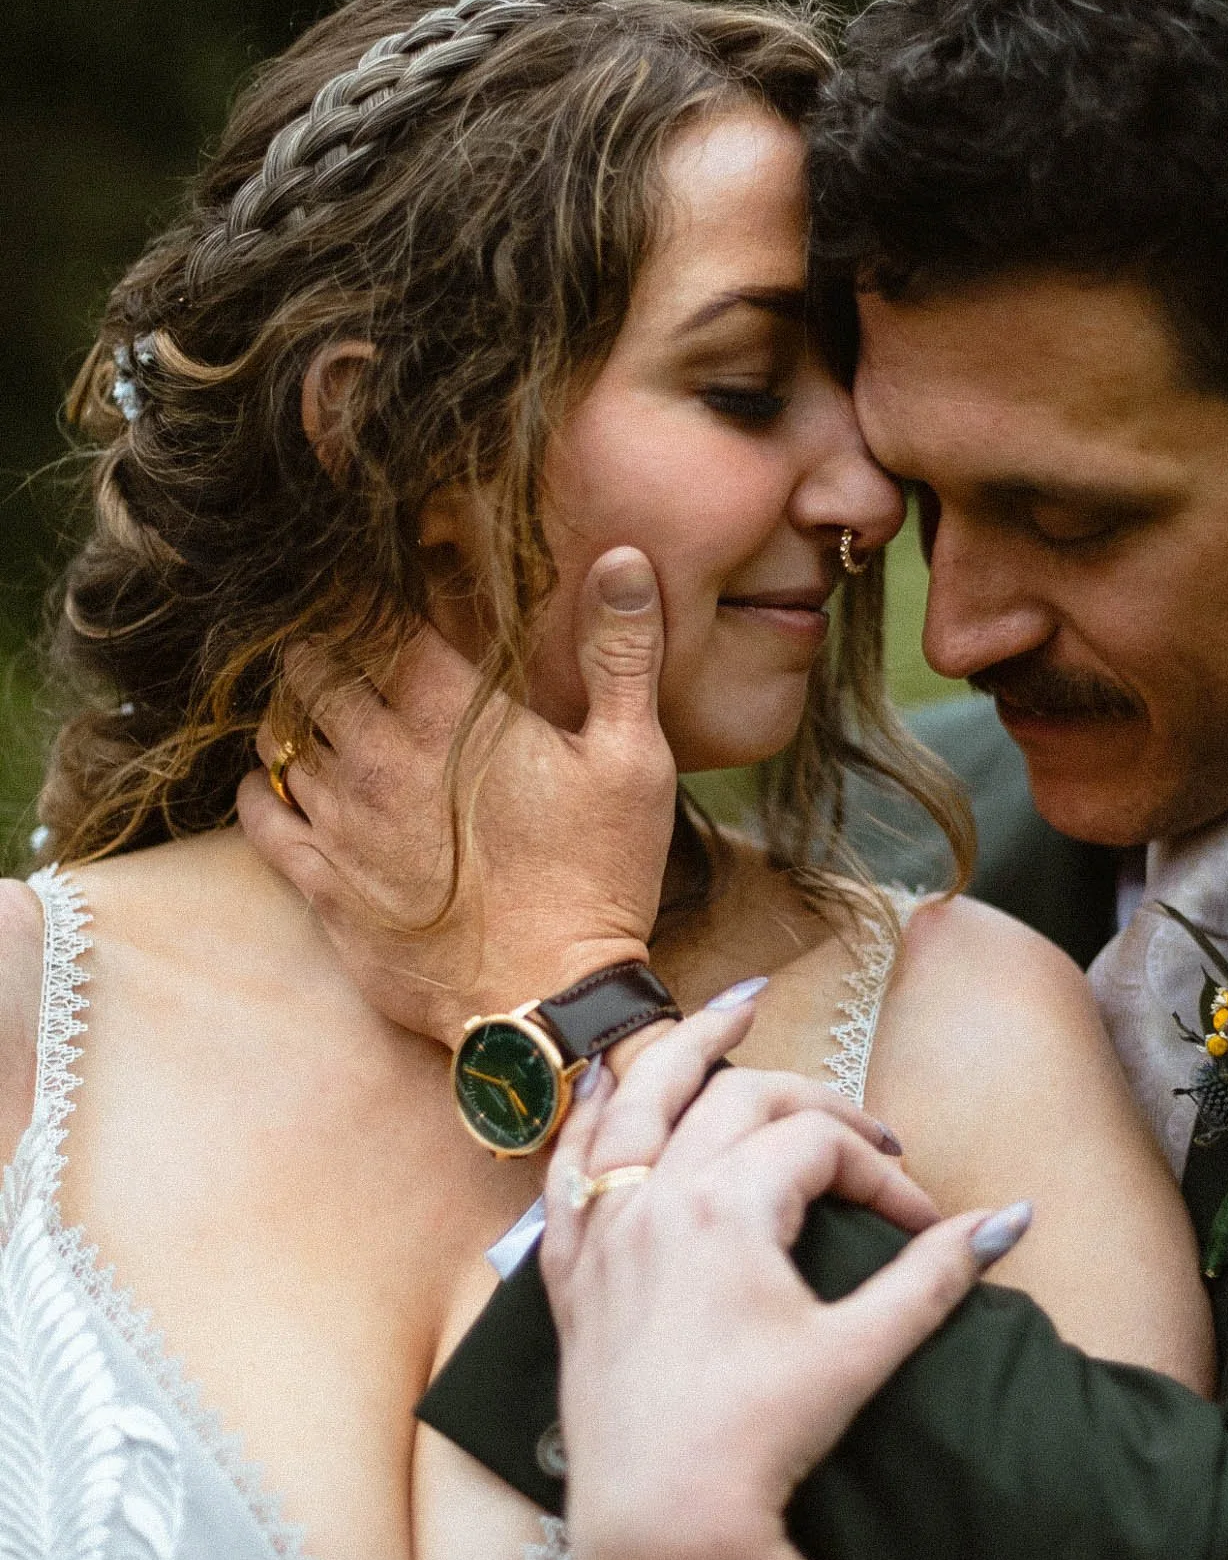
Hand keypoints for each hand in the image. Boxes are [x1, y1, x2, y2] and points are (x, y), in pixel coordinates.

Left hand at [237, 548, 677, 1045]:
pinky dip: (266, 785)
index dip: (364, 587)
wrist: (550, 1002)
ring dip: (295, 711)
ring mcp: (343, 824)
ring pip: (279, 733)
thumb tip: (625, 557)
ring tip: (323, 707)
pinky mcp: (323, 885)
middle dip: (322, 643)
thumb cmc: (600, 876)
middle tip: (347, 641)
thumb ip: (622, 651)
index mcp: (451, 716)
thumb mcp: (633, 758)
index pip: (374, 615)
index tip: (373, 578)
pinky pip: (261, 813)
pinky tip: (292, 781)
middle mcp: (379, 758)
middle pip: (310, 664)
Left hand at [541, 997, 1031, 1559]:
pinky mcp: (571, 1274)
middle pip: (740, 1098)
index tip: (924, 1226)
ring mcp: (604, 1230)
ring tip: (731, 1008)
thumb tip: (1011, 1220)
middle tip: (863, 1135)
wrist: (662, 1526)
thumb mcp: (859, 1353)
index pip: (820, 1144)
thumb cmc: (759, 1440)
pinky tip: (611, 1091)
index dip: (883, 1171)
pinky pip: (569, 1167)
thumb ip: (933, 1279)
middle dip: (813, 1102)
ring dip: (687, 1048)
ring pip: (639, 1101)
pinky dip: (594, 1118)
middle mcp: (655, 1196)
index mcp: (726, 1204)